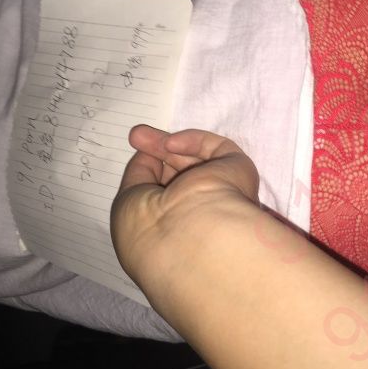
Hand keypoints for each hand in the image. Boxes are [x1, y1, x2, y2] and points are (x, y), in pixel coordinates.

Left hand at [110, 125, 259, 283]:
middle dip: (157, 154)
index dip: (148, 174)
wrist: (193, 233)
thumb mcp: (128, 204)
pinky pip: (217, 149)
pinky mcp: (239, 172)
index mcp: (177, 234)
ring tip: (140, 134)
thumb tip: (146, 156)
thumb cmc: (152, 228)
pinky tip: (171, 144)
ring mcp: (224, 195)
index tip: (134, 155)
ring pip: (198, 161)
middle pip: (181, 177)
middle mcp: (203, 216)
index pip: (166, 199)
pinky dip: (193, 142)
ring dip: (168, 144)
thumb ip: (138, 177)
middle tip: (137, 135)